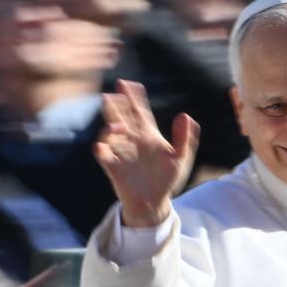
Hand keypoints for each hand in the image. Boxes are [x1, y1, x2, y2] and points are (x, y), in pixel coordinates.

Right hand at [96, 80, 198, 230]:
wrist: (154, 203)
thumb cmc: (166, 180)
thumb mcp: (180, 159)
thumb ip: (185, 138)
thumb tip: (185, 115)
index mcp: (149, 136)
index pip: (140, 112)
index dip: (135, 98)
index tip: (131, 84)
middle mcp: (133, 140)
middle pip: (123, 117)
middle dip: (118, 104)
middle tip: (115, 93)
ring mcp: (121, 151)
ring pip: (111, 132)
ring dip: (111, 125)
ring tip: (118, 124)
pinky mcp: (113, 166)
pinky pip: (103, 154)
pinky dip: (101, 148)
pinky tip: (102, 145)